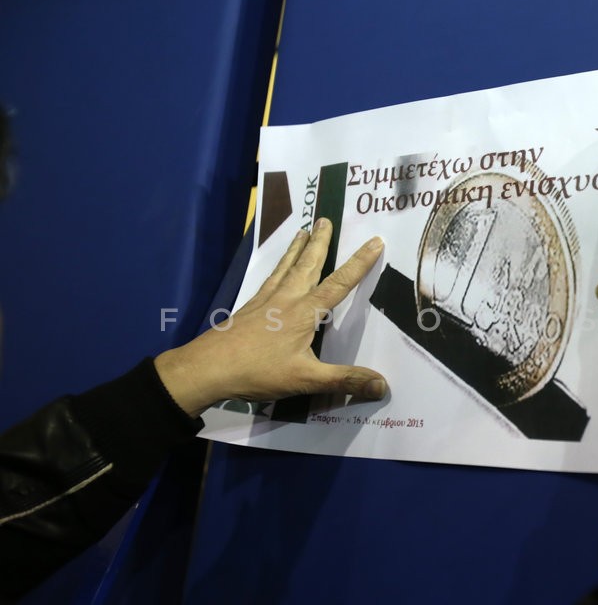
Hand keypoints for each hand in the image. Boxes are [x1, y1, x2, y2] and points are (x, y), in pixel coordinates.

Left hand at [156, 219, 387, 417]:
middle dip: (321, 243)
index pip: (339, 283)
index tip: (376, 241)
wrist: (207, 368)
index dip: (360, 263)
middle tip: (327, 219)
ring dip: (297, 249)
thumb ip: (345, 380)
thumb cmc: (259, 371)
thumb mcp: (306, 380)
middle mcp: (286, 299)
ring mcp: (265, 301)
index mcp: (304, 312)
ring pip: (286, 268)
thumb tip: (383, 385)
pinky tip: (277, 270)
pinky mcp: (249, 309)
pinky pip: (269, 279)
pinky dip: (278, 267)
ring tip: (303, 231)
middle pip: (308, 264)